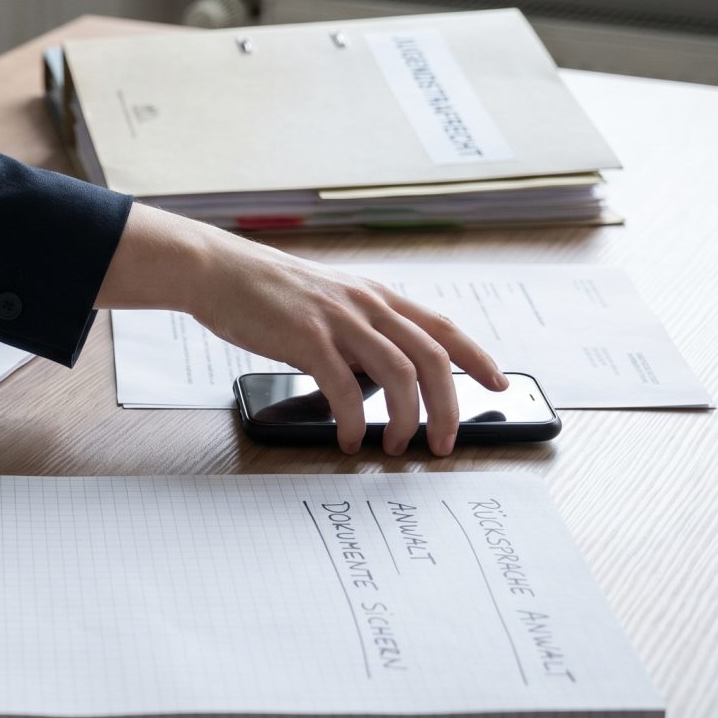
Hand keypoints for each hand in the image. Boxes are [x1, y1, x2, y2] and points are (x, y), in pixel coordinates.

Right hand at [96, 205, 504, 456]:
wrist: (219, 271)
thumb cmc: (268, 291)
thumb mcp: (329, 300)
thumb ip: (361, 330)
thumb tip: (385, 374)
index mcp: (376, 296)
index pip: (441, 327)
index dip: (475, 357)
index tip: (498, 384)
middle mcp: (366, 304)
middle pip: (431, 359)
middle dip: (448, 406)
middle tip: (446, 441)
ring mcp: (338, 319)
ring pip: (400, 374)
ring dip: (406, 418)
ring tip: (398, 446)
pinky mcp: (307, 338)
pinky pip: (344, 387)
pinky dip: (351, 420)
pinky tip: (347, 438)